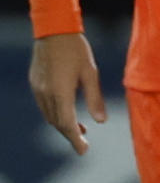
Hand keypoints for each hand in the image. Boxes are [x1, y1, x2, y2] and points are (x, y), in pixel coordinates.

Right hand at [29, 32, 106, 154]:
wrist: (53, 30)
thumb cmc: (76, 49)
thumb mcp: (90, 72)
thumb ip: (95, 98)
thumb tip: (101, 122)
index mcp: (60, 93)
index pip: (67, 124)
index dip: (75, 140)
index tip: (84, 151)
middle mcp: (46, 94)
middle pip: (57, 123)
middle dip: (70, 135)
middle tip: (83, 144)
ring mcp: (38, 89)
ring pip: (49, 116)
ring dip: (63, 125)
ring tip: (80, 130)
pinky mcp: (35, 84)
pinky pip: (45, 106)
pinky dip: (56, 114)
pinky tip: (67, 112)